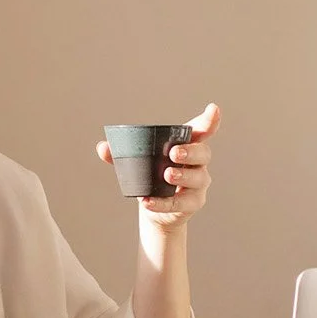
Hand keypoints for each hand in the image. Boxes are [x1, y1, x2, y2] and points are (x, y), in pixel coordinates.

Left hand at [96, 103, 220, 229]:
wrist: (155, 208)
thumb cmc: (151, 177)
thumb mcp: (137, 163)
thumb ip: (121, 155)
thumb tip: (103, 147)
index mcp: (187, 146)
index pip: (202, 131)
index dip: (210, 121)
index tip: (213, 109)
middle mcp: (198, 163)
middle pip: (203, 153)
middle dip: (191, 151)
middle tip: (173, 152)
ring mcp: (198, 184)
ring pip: (197, 178)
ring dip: (182, 175)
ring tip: (166, 175)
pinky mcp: (193, 203)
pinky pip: (181, 202)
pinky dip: (163, 202)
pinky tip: (148, 201)